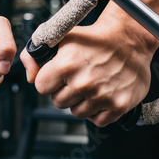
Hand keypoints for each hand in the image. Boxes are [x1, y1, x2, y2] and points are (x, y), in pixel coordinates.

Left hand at [20, 8, 157, 126]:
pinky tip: (102, 95)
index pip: (42, 87)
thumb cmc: (93, 38)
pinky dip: (98, 111)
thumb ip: (34, 55)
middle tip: (77, 78)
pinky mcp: (118, 106)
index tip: (58, 75)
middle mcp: (83, 83)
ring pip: (77, 113)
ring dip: (81, 102)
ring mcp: (101, 96)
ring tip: (91, 84)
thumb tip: (30, 78)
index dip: (49, 81)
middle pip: (58, 102)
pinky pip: (97, 121)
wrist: (129, 39)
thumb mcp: (60, 37)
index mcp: (66, 65)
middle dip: (64, 92)